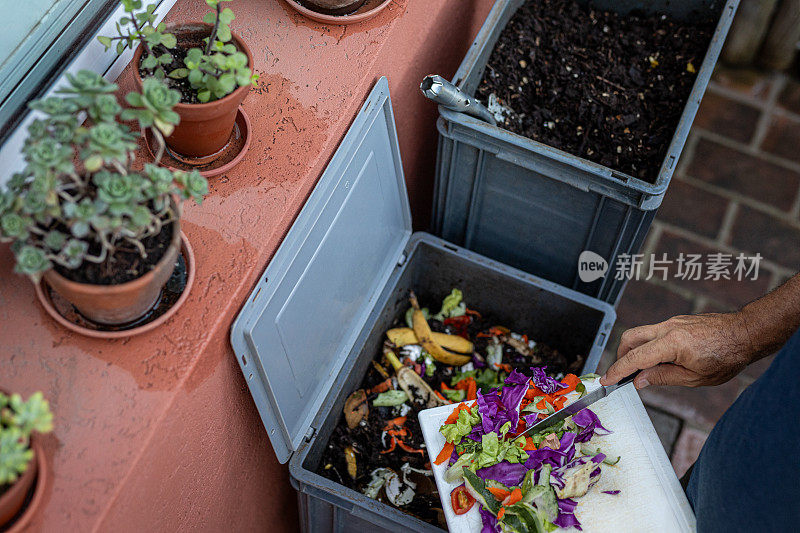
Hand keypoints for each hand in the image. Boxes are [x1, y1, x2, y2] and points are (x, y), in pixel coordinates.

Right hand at [600, 313, 756, 388]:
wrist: (745, 333)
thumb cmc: (726, 356)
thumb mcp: (695, 378)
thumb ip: (663, 377)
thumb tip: (639, 380)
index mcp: (671, 344)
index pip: (635, 358)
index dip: (617, 371)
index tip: (606, 380)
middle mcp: (667, 328)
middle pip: (630, 338)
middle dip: (620, 356)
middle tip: (622, 374)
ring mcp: (671, 322)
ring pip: (640, 333)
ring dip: (635, 350)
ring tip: (643, 369)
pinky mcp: (677, 321)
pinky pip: (654, 332)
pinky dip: (649, 345)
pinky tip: (660, 359)